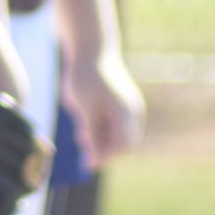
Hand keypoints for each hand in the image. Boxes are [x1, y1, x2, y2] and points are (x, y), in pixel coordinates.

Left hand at [61, 48, 144, 165]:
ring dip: (101, 141)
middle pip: (124, 145)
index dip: (105, 158)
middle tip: (82, 145)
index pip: (122, 146)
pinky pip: (115, 127)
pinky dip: (101, 131)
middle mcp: (133, 112)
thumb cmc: (85, 76)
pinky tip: (84, 124)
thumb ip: (91, 133)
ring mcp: (130, 109)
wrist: (91, 50)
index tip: (86, 164)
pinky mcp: (122, 106)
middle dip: (104, 150)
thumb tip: (94, 158)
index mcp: (126, 112)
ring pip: (119, 137)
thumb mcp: (84, 107)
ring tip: (80, 130)